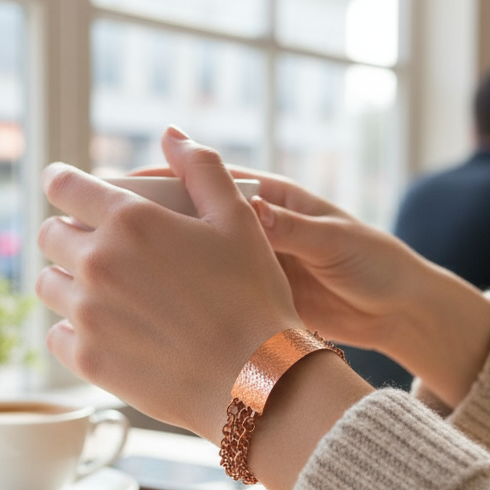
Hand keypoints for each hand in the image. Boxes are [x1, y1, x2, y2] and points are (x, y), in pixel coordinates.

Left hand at [36, 128, 302, 438]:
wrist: (255, 381)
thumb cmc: (254, 298)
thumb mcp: (238, 220)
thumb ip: (202, 169)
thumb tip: (171, 136)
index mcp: (130, 220)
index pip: (64, 186)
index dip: (62, 183)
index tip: (65, 188)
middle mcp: (98, 262)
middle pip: (50, 236)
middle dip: (69, 235)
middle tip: (97, 248)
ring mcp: (88, 313)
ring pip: (48, 285)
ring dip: (67, 282)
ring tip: (102, 292)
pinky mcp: (87, 360)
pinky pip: (56, 335)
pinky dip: (73, 330)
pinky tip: (106, 332)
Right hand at [133, 164, 489, 407]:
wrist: (396, 311)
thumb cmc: (374, 265)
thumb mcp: (335, 242)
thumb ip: (293, 227)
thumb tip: (251, 208)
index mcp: (268, 201)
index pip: (205, 181)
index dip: (162, 178)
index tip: (120, 186)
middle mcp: (249, 229)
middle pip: (183, 219)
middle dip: (140, 223)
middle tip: (93, 230)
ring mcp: (243, 266)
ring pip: (185, 260)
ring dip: (150, 264)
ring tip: (102, 273)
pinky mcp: (247, 298)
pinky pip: (202, 294)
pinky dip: (173, 299)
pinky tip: (139, 310)